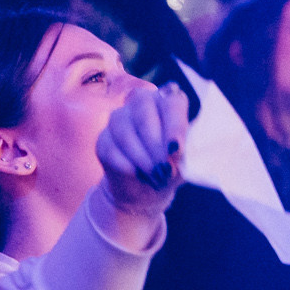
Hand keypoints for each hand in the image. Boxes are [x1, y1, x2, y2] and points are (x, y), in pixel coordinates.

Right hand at [95, 80, 187, 220]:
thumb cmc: (172, 166)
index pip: (172, 104)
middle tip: (164, 170)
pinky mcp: (103, 138)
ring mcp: (119, 118)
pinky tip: (137, 174)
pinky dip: (126, 165)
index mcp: (169, 102)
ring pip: (125, 132)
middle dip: (155, 146)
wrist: (146, 187)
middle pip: (144, 115)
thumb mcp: (185, 161)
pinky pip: (110, 148)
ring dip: (141, 158)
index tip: (176, 150)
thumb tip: (174, 150)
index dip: (174, 127)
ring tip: (155, 177)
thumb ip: (184, 152)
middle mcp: (142, 103)